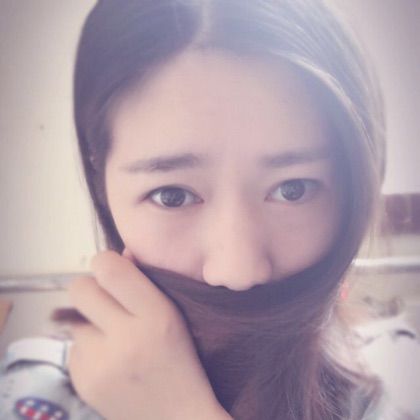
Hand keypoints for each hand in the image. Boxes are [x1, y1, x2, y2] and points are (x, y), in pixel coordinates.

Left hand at [67, 250, 230, 419]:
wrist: (176, 417)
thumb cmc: (180, 360)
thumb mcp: (174, 315)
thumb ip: (146, 281)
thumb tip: (120, 254)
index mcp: (156, 316)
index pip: (110, 269)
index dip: (106, 263)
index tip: (112, 271)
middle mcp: (126, 339)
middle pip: (80, 288)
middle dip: (91, 288)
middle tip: (106, 301)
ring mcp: (101, 364)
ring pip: (75, 319)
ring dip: (91, 323)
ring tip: (114, 339)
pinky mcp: (83, 384)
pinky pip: (73, 348)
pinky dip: (88, 349)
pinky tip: (109, 360)